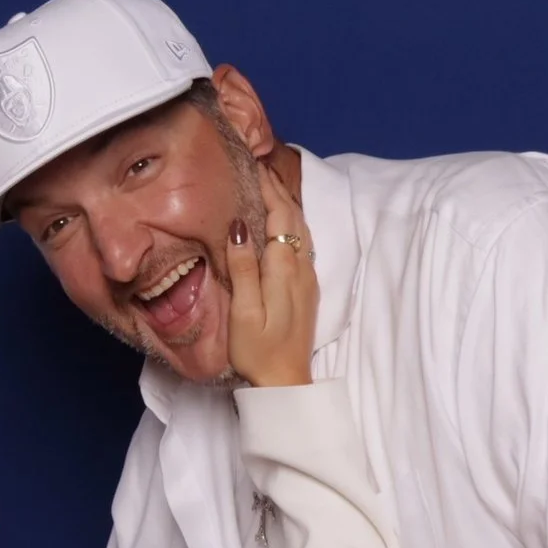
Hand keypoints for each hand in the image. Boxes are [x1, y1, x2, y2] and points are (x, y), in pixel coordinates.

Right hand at [225, 172, 316, 388]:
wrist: (286, 382)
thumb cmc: (258, 351)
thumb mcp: (242, 312)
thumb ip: (243, 268)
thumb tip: (240, 227)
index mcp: (285, 269)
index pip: (281, 215)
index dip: (269, 189)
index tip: (255, 164)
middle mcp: (302, 268)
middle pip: (294, 217)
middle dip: (278, 189)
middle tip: (259, 166)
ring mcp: (307, 278)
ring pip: (301, 229)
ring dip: (286, 204)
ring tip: (268, 185)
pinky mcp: (306, 288)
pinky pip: (302, 243)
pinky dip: (290, 223)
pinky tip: (280, 223)